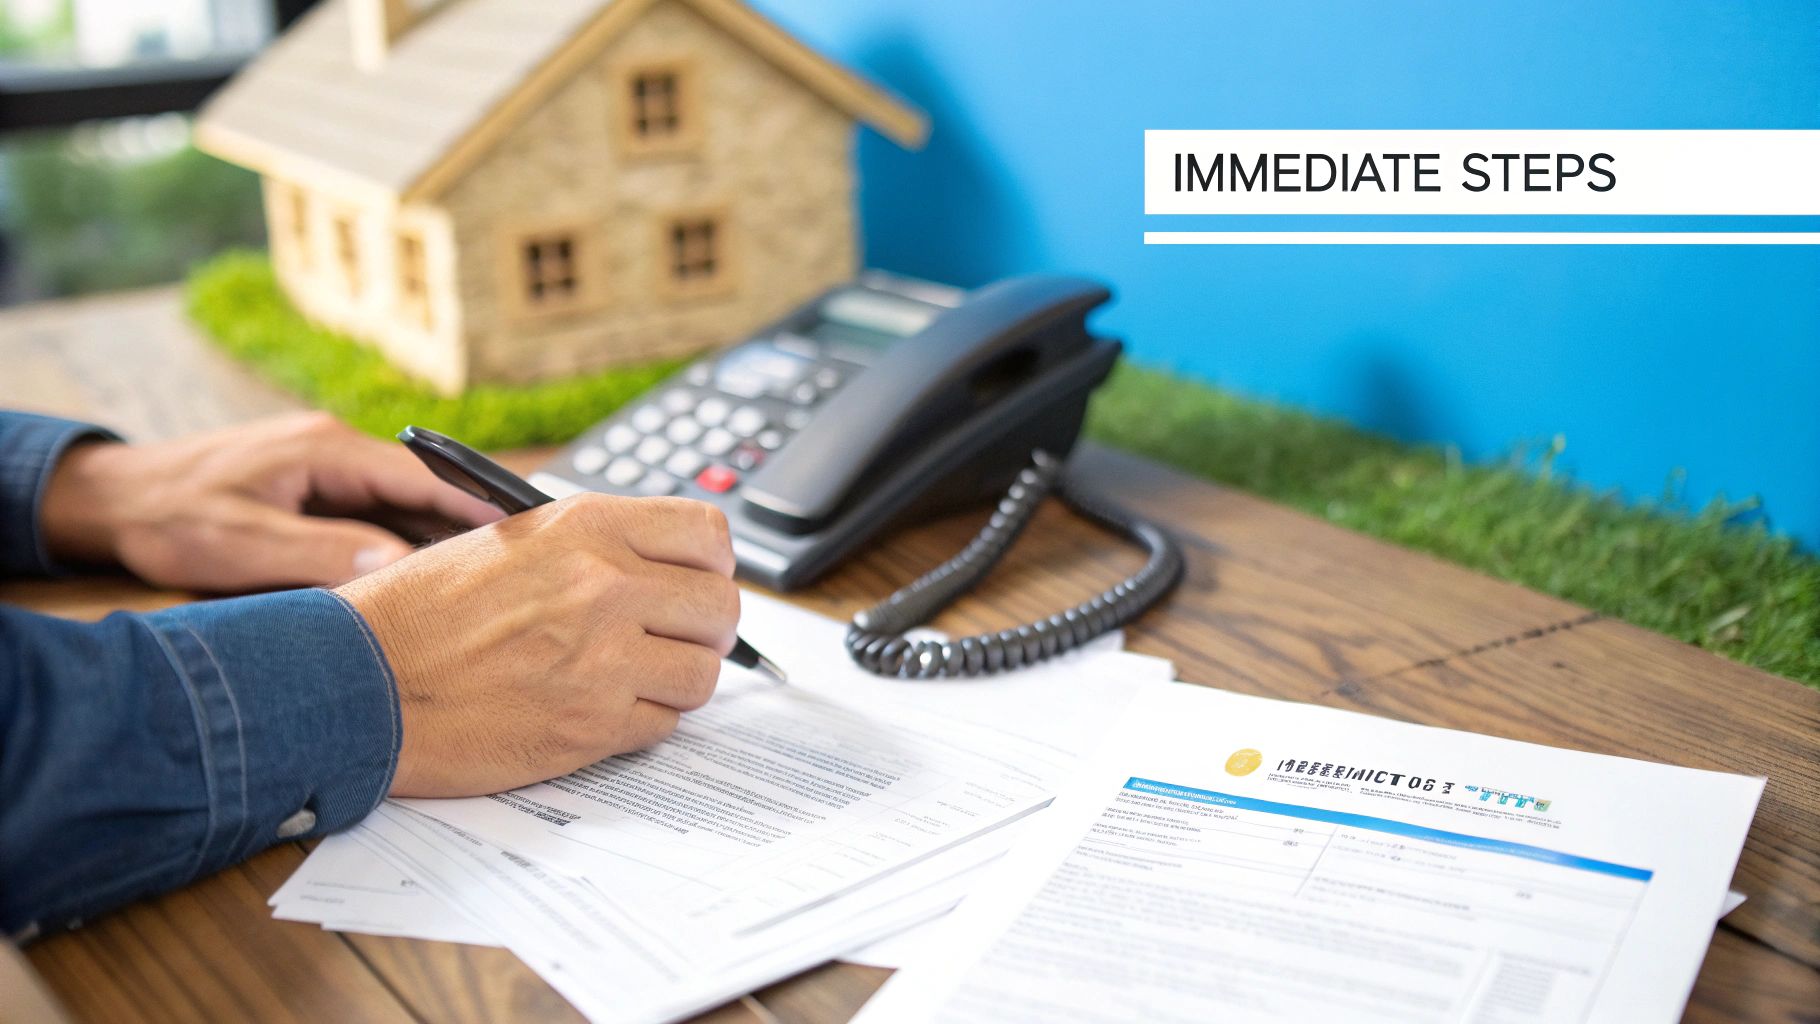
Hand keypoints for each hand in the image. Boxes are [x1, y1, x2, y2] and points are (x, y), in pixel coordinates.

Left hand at [40, 412, 500, 590]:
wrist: (111, 498)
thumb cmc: (168, 517)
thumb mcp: (244, 544)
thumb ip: (322, 554)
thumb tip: (395, 568)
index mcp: (325, 449)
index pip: (420, 477)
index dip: (473, 504)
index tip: (523, 527)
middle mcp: (332, 448)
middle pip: (419, 489)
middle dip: (467, 522)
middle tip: (523, 556)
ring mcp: (323, 465)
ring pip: (398, 503)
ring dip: (435, 534)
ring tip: (486, 570)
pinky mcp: (311, 487)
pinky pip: (373, 511)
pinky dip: (401, 538)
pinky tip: (423, 570)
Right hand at [336, 493, 738, 796]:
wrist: (360, 682)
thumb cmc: (419, 613)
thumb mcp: (508, 540)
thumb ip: (590, 545)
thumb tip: (657, 562)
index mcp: (586, 528)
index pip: (708, 533)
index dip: (711, 564)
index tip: (696, 580)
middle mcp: (606, 587)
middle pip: (720, 607)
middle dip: (705, 628)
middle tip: (676, 638)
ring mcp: (604, 661)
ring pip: (703, 674)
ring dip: (677, 680)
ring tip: (633, 678)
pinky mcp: (592, 727)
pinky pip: (664, 726)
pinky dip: (642, 723)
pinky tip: (600, 710)